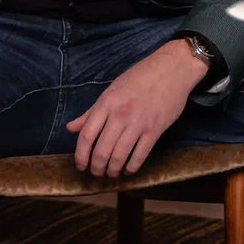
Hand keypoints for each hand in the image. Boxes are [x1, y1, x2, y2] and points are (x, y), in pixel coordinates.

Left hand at [64, 38, 206, 177]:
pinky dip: (132, 167)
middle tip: (97, 173)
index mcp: (106, 103)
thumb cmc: (140, 77)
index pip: (86, 136)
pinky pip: (140, 155)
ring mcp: (138, 123)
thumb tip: (71, 128)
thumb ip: (91, 112)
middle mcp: (120, 115)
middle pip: (101, 151)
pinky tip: (128, 170)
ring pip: (119, 156)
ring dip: (113, 170)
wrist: (172, 69)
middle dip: (97, 167)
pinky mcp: (155, 129)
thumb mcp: (112, 89)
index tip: (80, 165)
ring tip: (111, 174)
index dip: (80, 156)